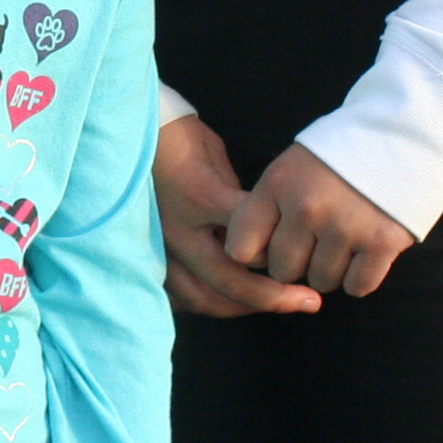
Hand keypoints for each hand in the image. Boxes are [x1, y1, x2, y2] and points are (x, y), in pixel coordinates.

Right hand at [153, 117, 323, 317]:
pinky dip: (201, 303)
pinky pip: (175, 293)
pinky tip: (223, 304)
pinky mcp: (149, 253)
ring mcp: (160, 246)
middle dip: (271, 298)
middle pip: (228, 279)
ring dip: (240, 307)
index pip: (249, 237)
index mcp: (200, 198)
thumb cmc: (182, 140)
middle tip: (307, 302)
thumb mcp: (220, 161)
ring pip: (200, 296)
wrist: (132, 134)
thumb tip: (265, 230)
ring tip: (268, 305)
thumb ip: (240, 202)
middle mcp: (178, 229)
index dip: (284, 256)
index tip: (310, 268)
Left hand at [223, 141, 415, 300]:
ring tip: (340, 244)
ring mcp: (345, 227)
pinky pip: (357, 286)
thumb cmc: (338, 155)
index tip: (269, 247)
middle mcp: (307, 208)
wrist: (400, 135)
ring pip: (321, 281)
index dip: (254, 255)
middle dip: (295, 264)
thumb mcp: (290, 166)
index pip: (241, 248)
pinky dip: (359, 278)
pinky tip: (363, 254)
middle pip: (282, 270)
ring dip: (329, 271)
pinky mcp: (382, 243)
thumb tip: (249, 257)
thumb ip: (268, 206)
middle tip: (313, 245)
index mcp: (278, 185)